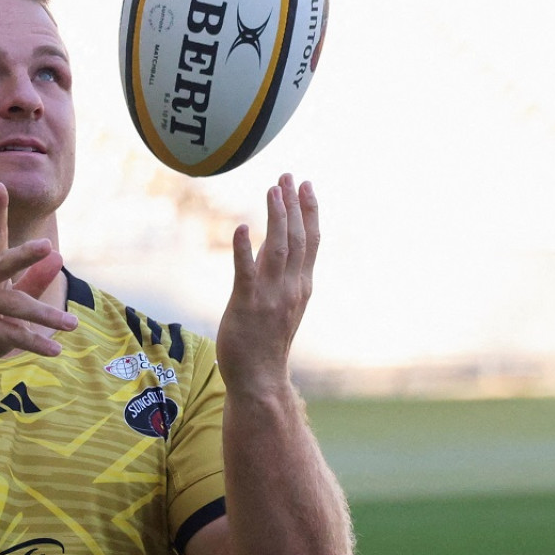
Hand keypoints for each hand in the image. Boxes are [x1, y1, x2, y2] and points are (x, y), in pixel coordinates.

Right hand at [0, 183, 76, 390]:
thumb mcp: (13, 307)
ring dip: (47, 317)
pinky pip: (9, 332)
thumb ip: (34, 282)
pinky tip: (53, 351)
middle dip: (25, 254)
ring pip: (16, 306)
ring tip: (72, 325)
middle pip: (3, 263)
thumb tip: (58, 257)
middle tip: (48, 246)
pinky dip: (33, 342)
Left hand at [216, 174, 319, 393]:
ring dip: (277, 218)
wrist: (260, 379)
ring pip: (278, 249)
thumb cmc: (266, 340)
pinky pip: (246, 273)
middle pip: (298, 239)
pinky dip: (245, 249)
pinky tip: (243, 227)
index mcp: (301, 286)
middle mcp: (291, 288)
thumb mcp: (279, 301)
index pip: (311, 241)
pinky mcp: (247, 306)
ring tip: (273, 190)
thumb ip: (276, 271)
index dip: (310, 210)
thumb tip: (269, 239)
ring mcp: (270, 297)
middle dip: (295, 205)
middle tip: (288, 175)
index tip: (306, 184)